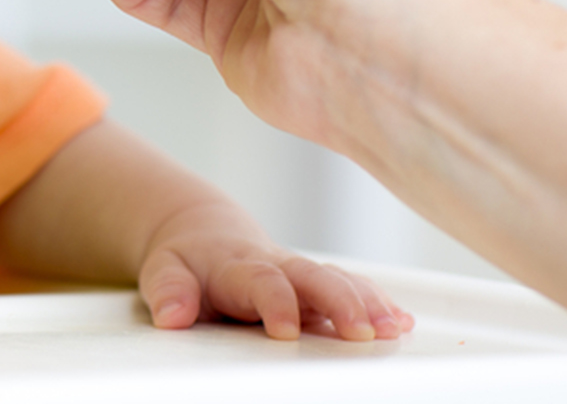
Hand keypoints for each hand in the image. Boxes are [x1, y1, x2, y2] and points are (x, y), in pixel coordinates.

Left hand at [138, 201, 412, 340]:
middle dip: (340, 301)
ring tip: (394, 328)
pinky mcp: (317, 288)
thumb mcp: (164, 272)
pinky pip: (353, 290)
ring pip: (340, 281)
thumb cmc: (186, 262)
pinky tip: (401, 322)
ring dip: (368, 304)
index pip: (261, 281)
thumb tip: (172, 316)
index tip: (285, 331)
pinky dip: (378, 304)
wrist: (204, 235)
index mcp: (238, 265)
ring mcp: (302, 277)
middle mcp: (277, 266)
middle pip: (314, 277)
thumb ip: (168, 292)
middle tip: (362, 331)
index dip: (275, 303)